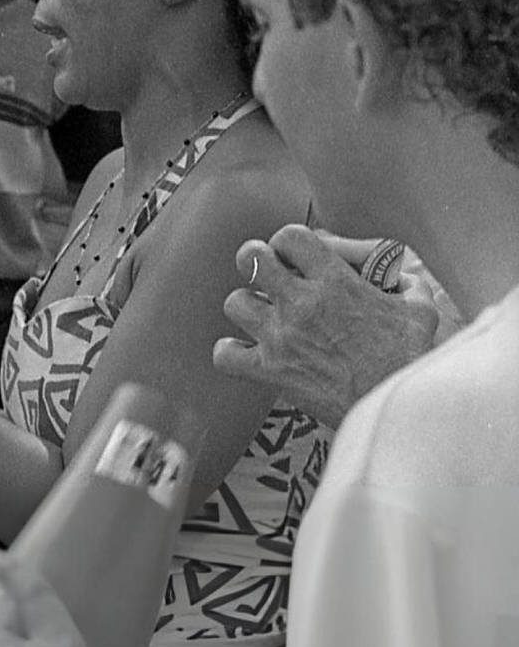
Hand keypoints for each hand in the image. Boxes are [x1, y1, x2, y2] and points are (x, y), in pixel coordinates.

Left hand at [213, 224, 438, 428]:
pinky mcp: (270, 373)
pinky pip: (224, 355)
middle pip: (251, 258)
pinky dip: (231, 352)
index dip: (288, 242)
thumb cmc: (411, 359)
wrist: (399, 410)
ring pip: (234, 303)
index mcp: (336, 281)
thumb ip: (406, 281)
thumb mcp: (421, 308)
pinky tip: (250, 351)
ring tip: (265, 316)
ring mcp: (281, 338)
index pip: (289, 236)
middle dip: (256, 260)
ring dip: (247, 306)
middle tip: (270, 275)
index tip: (295, 256)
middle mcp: (302, 304)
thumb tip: (397, 275)